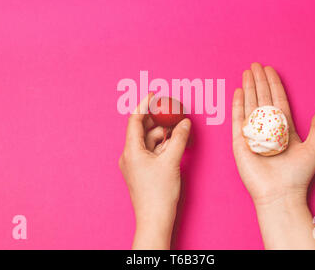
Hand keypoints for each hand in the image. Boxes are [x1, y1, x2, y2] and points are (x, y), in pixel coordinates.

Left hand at [119, 93, 190, 249]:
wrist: (155, 219)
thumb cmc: (159, 193)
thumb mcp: (171, 160)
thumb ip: (178, 138)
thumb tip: (184, 123)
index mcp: (131, 150)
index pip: (135, 120)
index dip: (144, 104)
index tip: (154, 94)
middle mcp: (129, 155)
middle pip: (143, 129)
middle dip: (158, 120)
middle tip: (172, 112)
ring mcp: (135, 164)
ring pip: (149, 141)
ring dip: (163, 134)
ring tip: (178, 129)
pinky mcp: (141, 171)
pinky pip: (151, 151)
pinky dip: (162, 145)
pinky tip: (174, 143)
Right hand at [232, 63, 314, 248]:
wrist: (280, 193)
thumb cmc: (298, 175)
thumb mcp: (314, 149)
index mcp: (284, 128)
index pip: (277, 100)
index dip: (274, 84)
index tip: (270, 70)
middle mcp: (267, 128)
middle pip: (262, 98)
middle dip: (259, 81)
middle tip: (255, 64)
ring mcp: (252, 133)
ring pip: (249, 104)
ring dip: (248, 87)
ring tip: (247, 72)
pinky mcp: (240, 141)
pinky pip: (238, 119)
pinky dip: (238, 104)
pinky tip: (239, 90)